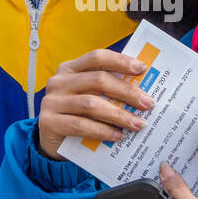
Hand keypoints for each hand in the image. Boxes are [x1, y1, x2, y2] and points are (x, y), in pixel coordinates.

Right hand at [36, 49, 153, 159]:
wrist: (52, 140)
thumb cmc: (77, 114)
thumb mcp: (88, 96)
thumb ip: (106, 89)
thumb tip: (141, 90)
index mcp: (70, 68)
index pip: (97, 57)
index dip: (120, 61)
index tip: (142, 68)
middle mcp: (59, 81)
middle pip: (98, 80)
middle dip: (127, 91)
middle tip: (148, 103)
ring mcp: (52, 101)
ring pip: (91, 104)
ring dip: (119, 115)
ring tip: (138, 124)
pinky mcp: (49, 122)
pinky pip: (81, 125)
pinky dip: (102, 130)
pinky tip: (118, 135)